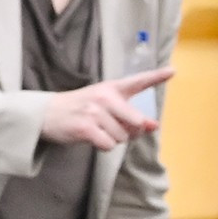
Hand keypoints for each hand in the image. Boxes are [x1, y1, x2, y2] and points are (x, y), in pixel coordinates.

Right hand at [40, 68, 173, 151]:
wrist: (45, 114)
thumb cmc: (80, 109)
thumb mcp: (104, 104)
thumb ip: (129, 114)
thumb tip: (153, 126)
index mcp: (111, 88)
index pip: (138, 81)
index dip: (156, 77)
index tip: (172, 71)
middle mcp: (105, 97)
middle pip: (137, 122)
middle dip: (131, 132)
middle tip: (115, 128)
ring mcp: (94, 112)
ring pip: (123, 137)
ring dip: (114, 139)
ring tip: (98, 130)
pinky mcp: (85, 127)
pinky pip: (109, 145)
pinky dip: (103, 146)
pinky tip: (92, 138)